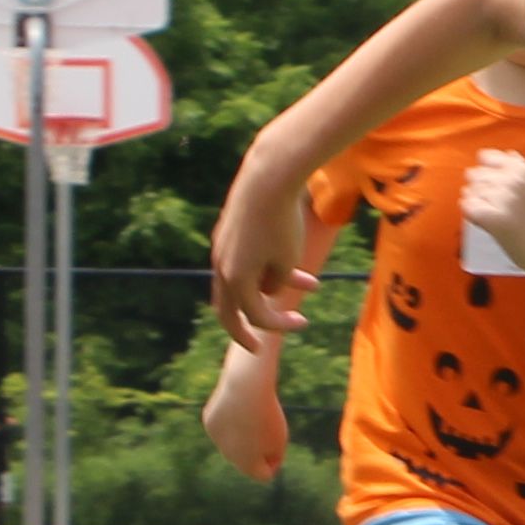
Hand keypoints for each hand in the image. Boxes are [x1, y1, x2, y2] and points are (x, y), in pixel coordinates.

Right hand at [203, 366, 288, 478]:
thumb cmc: (268, 415)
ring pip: (233, 442)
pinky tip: (235, 407)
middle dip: (257, 447)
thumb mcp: (279, 438)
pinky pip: (224, 425)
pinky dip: (232, 419)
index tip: (278, 443)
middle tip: (263, 425)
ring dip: (243, 433)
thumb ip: (271, 455)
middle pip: (246, 459)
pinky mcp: (209, 423)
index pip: (264, 475)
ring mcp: (217, 440)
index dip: (275, 459)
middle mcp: (229, 457)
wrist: (246, 388)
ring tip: (250, 415)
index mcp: (248, 465)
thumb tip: (259, 460)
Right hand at [208, 169, 321, 356]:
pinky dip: (264, 264)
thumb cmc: (281, 221)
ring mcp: (221, 247)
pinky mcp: (228, 230)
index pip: (256, 316)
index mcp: (235, 280)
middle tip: (256, 346)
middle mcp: (221, 266)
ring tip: (303, 283)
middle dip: (245, 330)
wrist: (267, 177)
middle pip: (229, 310)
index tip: (304, 322)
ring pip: (240, 281)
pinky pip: (244, 258)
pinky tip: (290, 253)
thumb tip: (268, 290)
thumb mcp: (287, 260)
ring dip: (268, 286)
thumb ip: (277, 283)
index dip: (280, 324)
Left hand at [462, 150, 524, 277]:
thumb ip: (521, 169)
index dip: (483, 170)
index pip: (485, 157)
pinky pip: (468, 207)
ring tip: (488, 212)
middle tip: (491, 204)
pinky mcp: (494, 219)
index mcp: (523, 171)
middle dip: (477, 188)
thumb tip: (508, 153)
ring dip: (473, 201)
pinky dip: (469, 212)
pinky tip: (480, 220)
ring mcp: (504, 200)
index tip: (491, 184)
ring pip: (470, 191)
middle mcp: (513, 182)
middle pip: (475, 175)